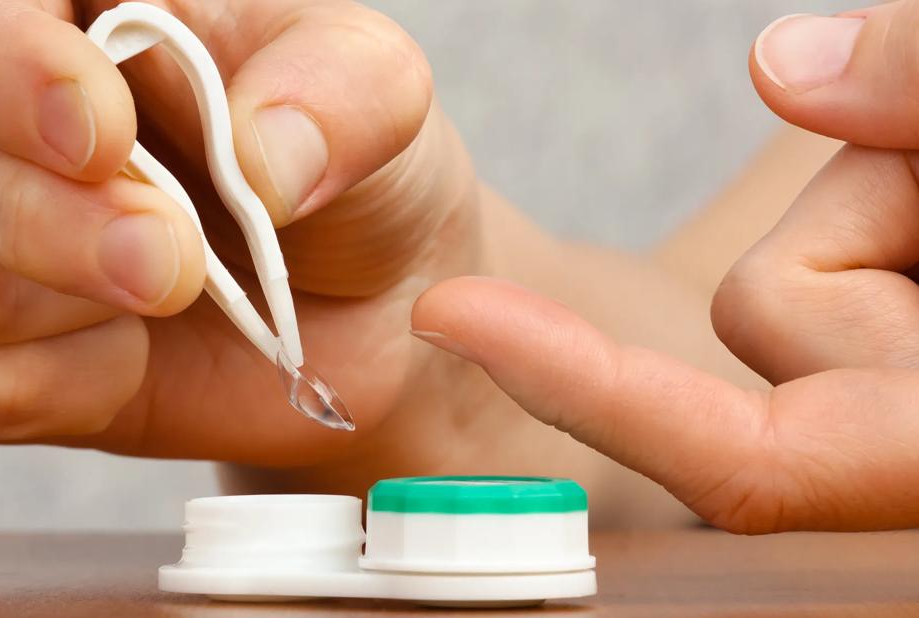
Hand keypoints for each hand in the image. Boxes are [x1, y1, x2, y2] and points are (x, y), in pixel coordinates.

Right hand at [0, 0, 478, 469]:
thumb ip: (339, 94)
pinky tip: (120, 354)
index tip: (100, 136)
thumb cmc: (331, 164)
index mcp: (49, 2)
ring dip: (79, 315)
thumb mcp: (372, 96)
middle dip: (70, 229)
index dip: (2, 71)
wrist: (333, 298)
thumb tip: (262, 153)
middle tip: (174, 261)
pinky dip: (64, 388)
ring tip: (166, 292)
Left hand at [412, 1, 918, 532]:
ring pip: (811, 282)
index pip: (753, 462)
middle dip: (868, 207)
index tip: (455, 313)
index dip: (593, 388)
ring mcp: (908, 408)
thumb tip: (782, 66)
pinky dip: (890, 213)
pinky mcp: (898, 355)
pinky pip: (847, 264)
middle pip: (780, 318)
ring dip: (892, 201)